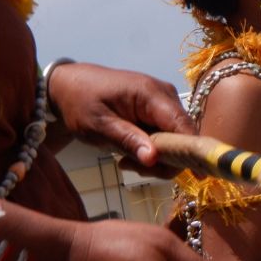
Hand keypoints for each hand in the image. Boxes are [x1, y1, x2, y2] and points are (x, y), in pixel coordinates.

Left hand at [47, 62, 193, 176]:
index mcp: (151, 94)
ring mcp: (164, 102)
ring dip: (156, 158)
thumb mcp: (98, 126)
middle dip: (164, 161)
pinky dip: (152, 150)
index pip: (184, 126)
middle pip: (183, 137)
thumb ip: (127, 141)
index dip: (191, 152)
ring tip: (126, 162)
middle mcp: (165, 95)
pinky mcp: (159, 111)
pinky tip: (130, 154)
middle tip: (131, 168)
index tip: (188, 175)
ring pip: (176, 140)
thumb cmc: (80, 102)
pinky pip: (167, 136)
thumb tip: (154, 159)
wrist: (69, 85)